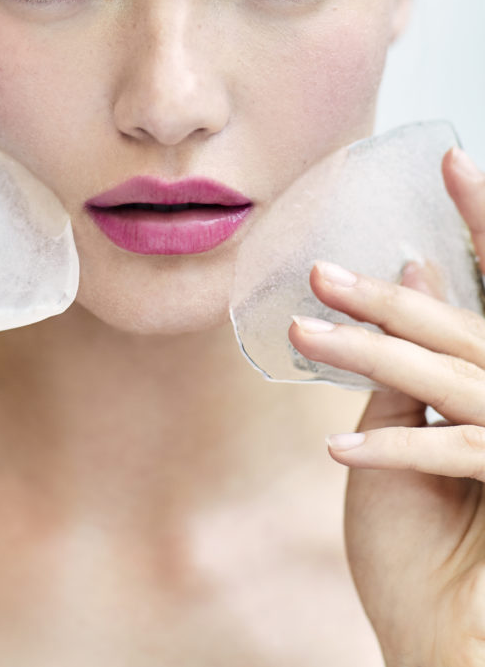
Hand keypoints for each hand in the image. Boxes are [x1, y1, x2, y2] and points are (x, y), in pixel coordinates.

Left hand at [289, 147, 484, 666]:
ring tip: (302, 338)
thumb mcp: (451, 409)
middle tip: (319, 274)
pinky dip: (390, 449)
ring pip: (438, 381)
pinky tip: (336, 447)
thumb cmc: (465, 505)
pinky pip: (445, 456)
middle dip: (387, 299)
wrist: (478, 608)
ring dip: (365, 357)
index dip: (482, 218)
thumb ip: (439, 343)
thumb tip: (419, 272)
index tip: (453, 161)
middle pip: (453, 328)